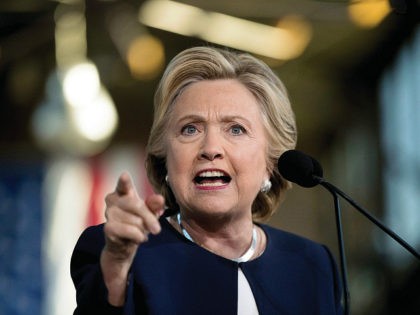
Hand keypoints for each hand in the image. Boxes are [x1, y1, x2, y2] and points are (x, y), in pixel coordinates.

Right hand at [100, 171, 164, 304]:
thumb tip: (160, 199)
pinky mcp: (108, 228)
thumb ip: (154, 205)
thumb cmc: (137, 223)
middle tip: (157, 229)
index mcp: (122, 192)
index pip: (123, 185)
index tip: (125, 175)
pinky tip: (137, 238)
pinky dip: (139, 237)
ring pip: (136, 221)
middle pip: (137, 206)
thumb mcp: (149, 213)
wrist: (124, 246)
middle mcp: (112, 200)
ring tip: (139, 232)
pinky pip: (131, 231)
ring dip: (143, 230)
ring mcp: (108, 213)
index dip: (124, 181)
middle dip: (150, 218)